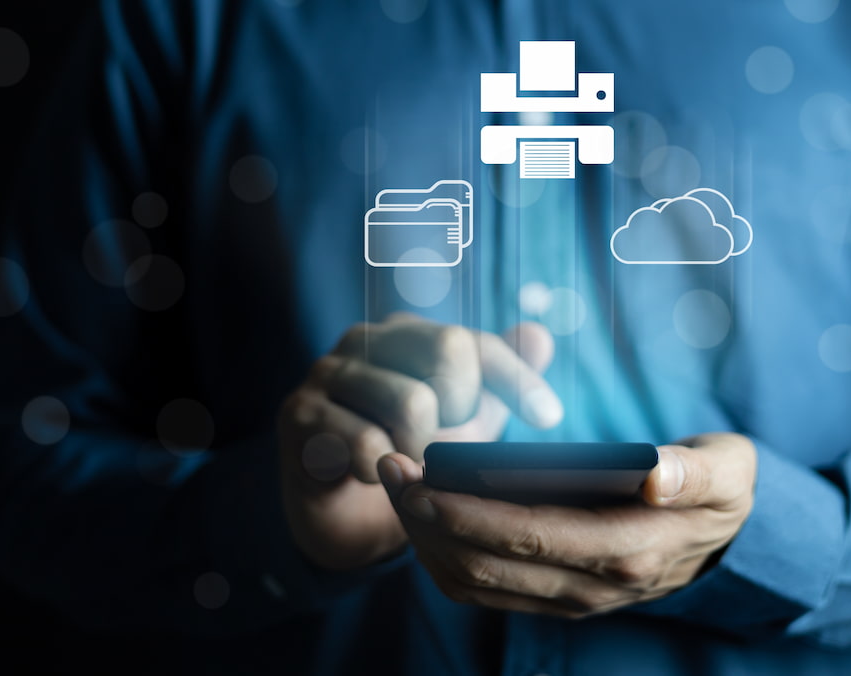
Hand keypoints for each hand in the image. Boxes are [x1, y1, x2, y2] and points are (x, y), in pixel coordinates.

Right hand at [277, 314, 560, 570]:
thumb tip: (540, 334)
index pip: (475, 339)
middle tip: (444, 453)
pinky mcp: (299, 414)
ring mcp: (327, 372)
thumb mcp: (464, 424)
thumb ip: (497, 379)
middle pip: (448, 349)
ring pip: (412, 402)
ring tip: (412, 470)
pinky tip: (372, 478)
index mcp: (407, 333)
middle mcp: (364, 338)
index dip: (516, 377)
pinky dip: (384, 472)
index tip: (551, 418)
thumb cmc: (408, 458)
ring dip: (426, 454)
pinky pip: (368, 443)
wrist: (342, 516)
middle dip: (464, 414)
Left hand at [378, 432, 755, 617]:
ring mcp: (573, 599)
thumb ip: (693, 472)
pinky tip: (423, 513)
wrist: (729, 540)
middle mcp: (594, 587)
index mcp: (629, 550)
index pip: (529, 535)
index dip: (465, 510)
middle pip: (487, 564)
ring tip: (395, 484)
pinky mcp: (557, 597)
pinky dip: (442, 555)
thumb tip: (655, 473)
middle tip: (388, 466)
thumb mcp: (728, 469)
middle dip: (427, 518)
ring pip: (476, 583)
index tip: (417, 474)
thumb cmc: (719, 490)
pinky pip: (484, 589)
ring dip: (425, 538)